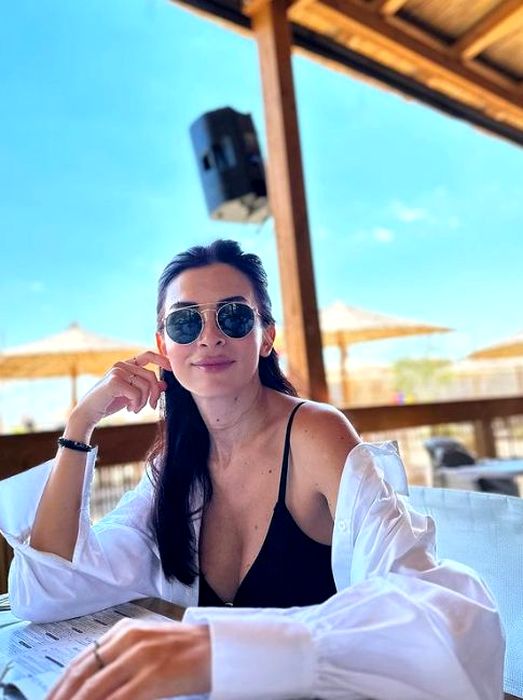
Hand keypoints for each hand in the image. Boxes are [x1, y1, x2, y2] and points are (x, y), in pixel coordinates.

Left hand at [46, 618, 210, 699]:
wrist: (220, 647)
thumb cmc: (186, 650)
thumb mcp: (147, 644)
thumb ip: (120, 657)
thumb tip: (92, 683)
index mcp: (125, 630)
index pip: (81, 660)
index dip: (60, 685)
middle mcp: (130, 639)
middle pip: (83, 674)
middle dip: (63, 697)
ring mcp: (142, 656)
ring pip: (96, 689)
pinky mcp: (155, 674)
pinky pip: (120, 699)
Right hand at [69, 351, 171, 433]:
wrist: (89, 412)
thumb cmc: (110, 402)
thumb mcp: (132, 394)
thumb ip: (147, 387)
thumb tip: (164, 384)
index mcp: (126, 365)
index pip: (148, 355)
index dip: (162, 360)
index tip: (171, 369)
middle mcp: (122, 365)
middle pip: (151, 376)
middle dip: (155, 394)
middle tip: (151, 406)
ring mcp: (117, 371)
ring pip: (145, 386)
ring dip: (144, 402)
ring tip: (135, 408)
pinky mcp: (114, 381)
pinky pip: (137, 393)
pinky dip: (137, 404)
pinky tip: (129, 409)